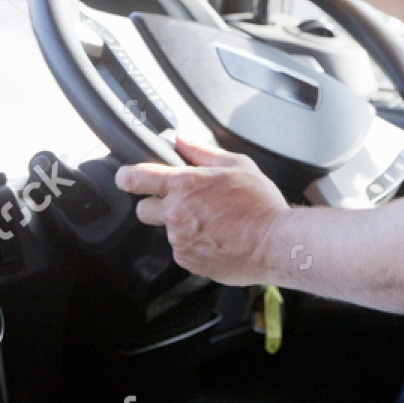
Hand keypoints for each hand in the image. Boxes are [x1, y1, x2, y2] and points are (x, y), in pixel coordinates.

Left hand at [114, 136, 288, 284]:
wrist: (277, 243)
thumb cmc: (261, 205)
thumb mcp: (236, 164)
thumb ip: (202, 151)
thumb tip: (181, 140)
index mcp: (185, 185)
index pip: (136, 178)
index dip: (126, 177)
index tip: (125, 178)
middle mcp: (176, 214)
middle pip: (143, 209)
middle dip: (157, 205)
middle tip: (184, 204)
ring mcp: (180, 241)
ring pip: (168, 231)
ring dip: (183, 227)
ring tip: (214, 224)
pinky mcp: (188, 262)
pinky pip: (183, 251)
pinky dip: (195, 246)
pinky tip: (217, 239)